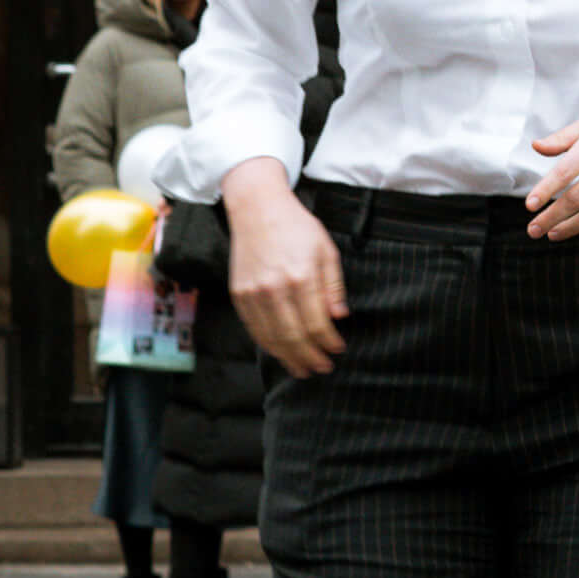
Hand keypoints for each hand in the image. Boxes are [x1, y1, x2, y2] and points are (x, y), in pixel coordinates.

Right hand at [223, 168, 348, 376]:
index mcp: (301, 276)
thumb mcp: (325, 249)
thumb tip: (339, 317)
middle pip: (294, 337)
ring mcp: (253, 294)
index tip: (338, 349)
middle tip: (322, 368)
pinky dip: (268, 345)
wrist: (257, 208)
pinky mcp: (239, 295)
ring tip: (303, 369)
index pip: (317, 323)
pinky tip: (281, 352)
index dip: (328, 341)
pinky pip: (254, 329)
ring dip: (289, 358)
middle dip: (310, 357)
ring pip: (272, 338)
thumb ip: (333, 285)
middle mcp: (275, 289)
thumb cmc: (296, 226)